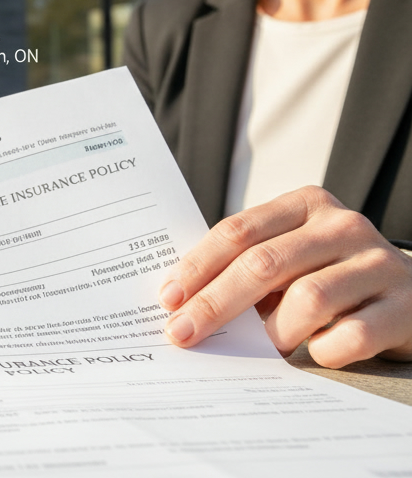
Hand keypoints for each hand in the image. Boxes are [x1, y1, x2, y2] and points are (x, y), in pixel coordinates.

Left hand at [158, 186, 411, 366]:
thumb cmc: (332, 276)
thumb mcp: (293, 258)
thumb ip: (248, 267)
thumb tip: (182, 304)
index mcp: (306, 205)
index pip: (238, 232)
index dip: (198, 266)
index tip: (168, 298)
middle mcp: (343, 226)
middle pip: (264, 264)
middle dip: (215, 303)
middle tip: (183, 333)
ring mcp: (377, 263)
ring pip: (308, 298)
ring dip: (273, 332)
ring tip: (261, 350)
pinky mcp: (404, 306)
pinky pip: (351, 334)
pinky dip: (323, 349)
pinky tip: (315, 352)